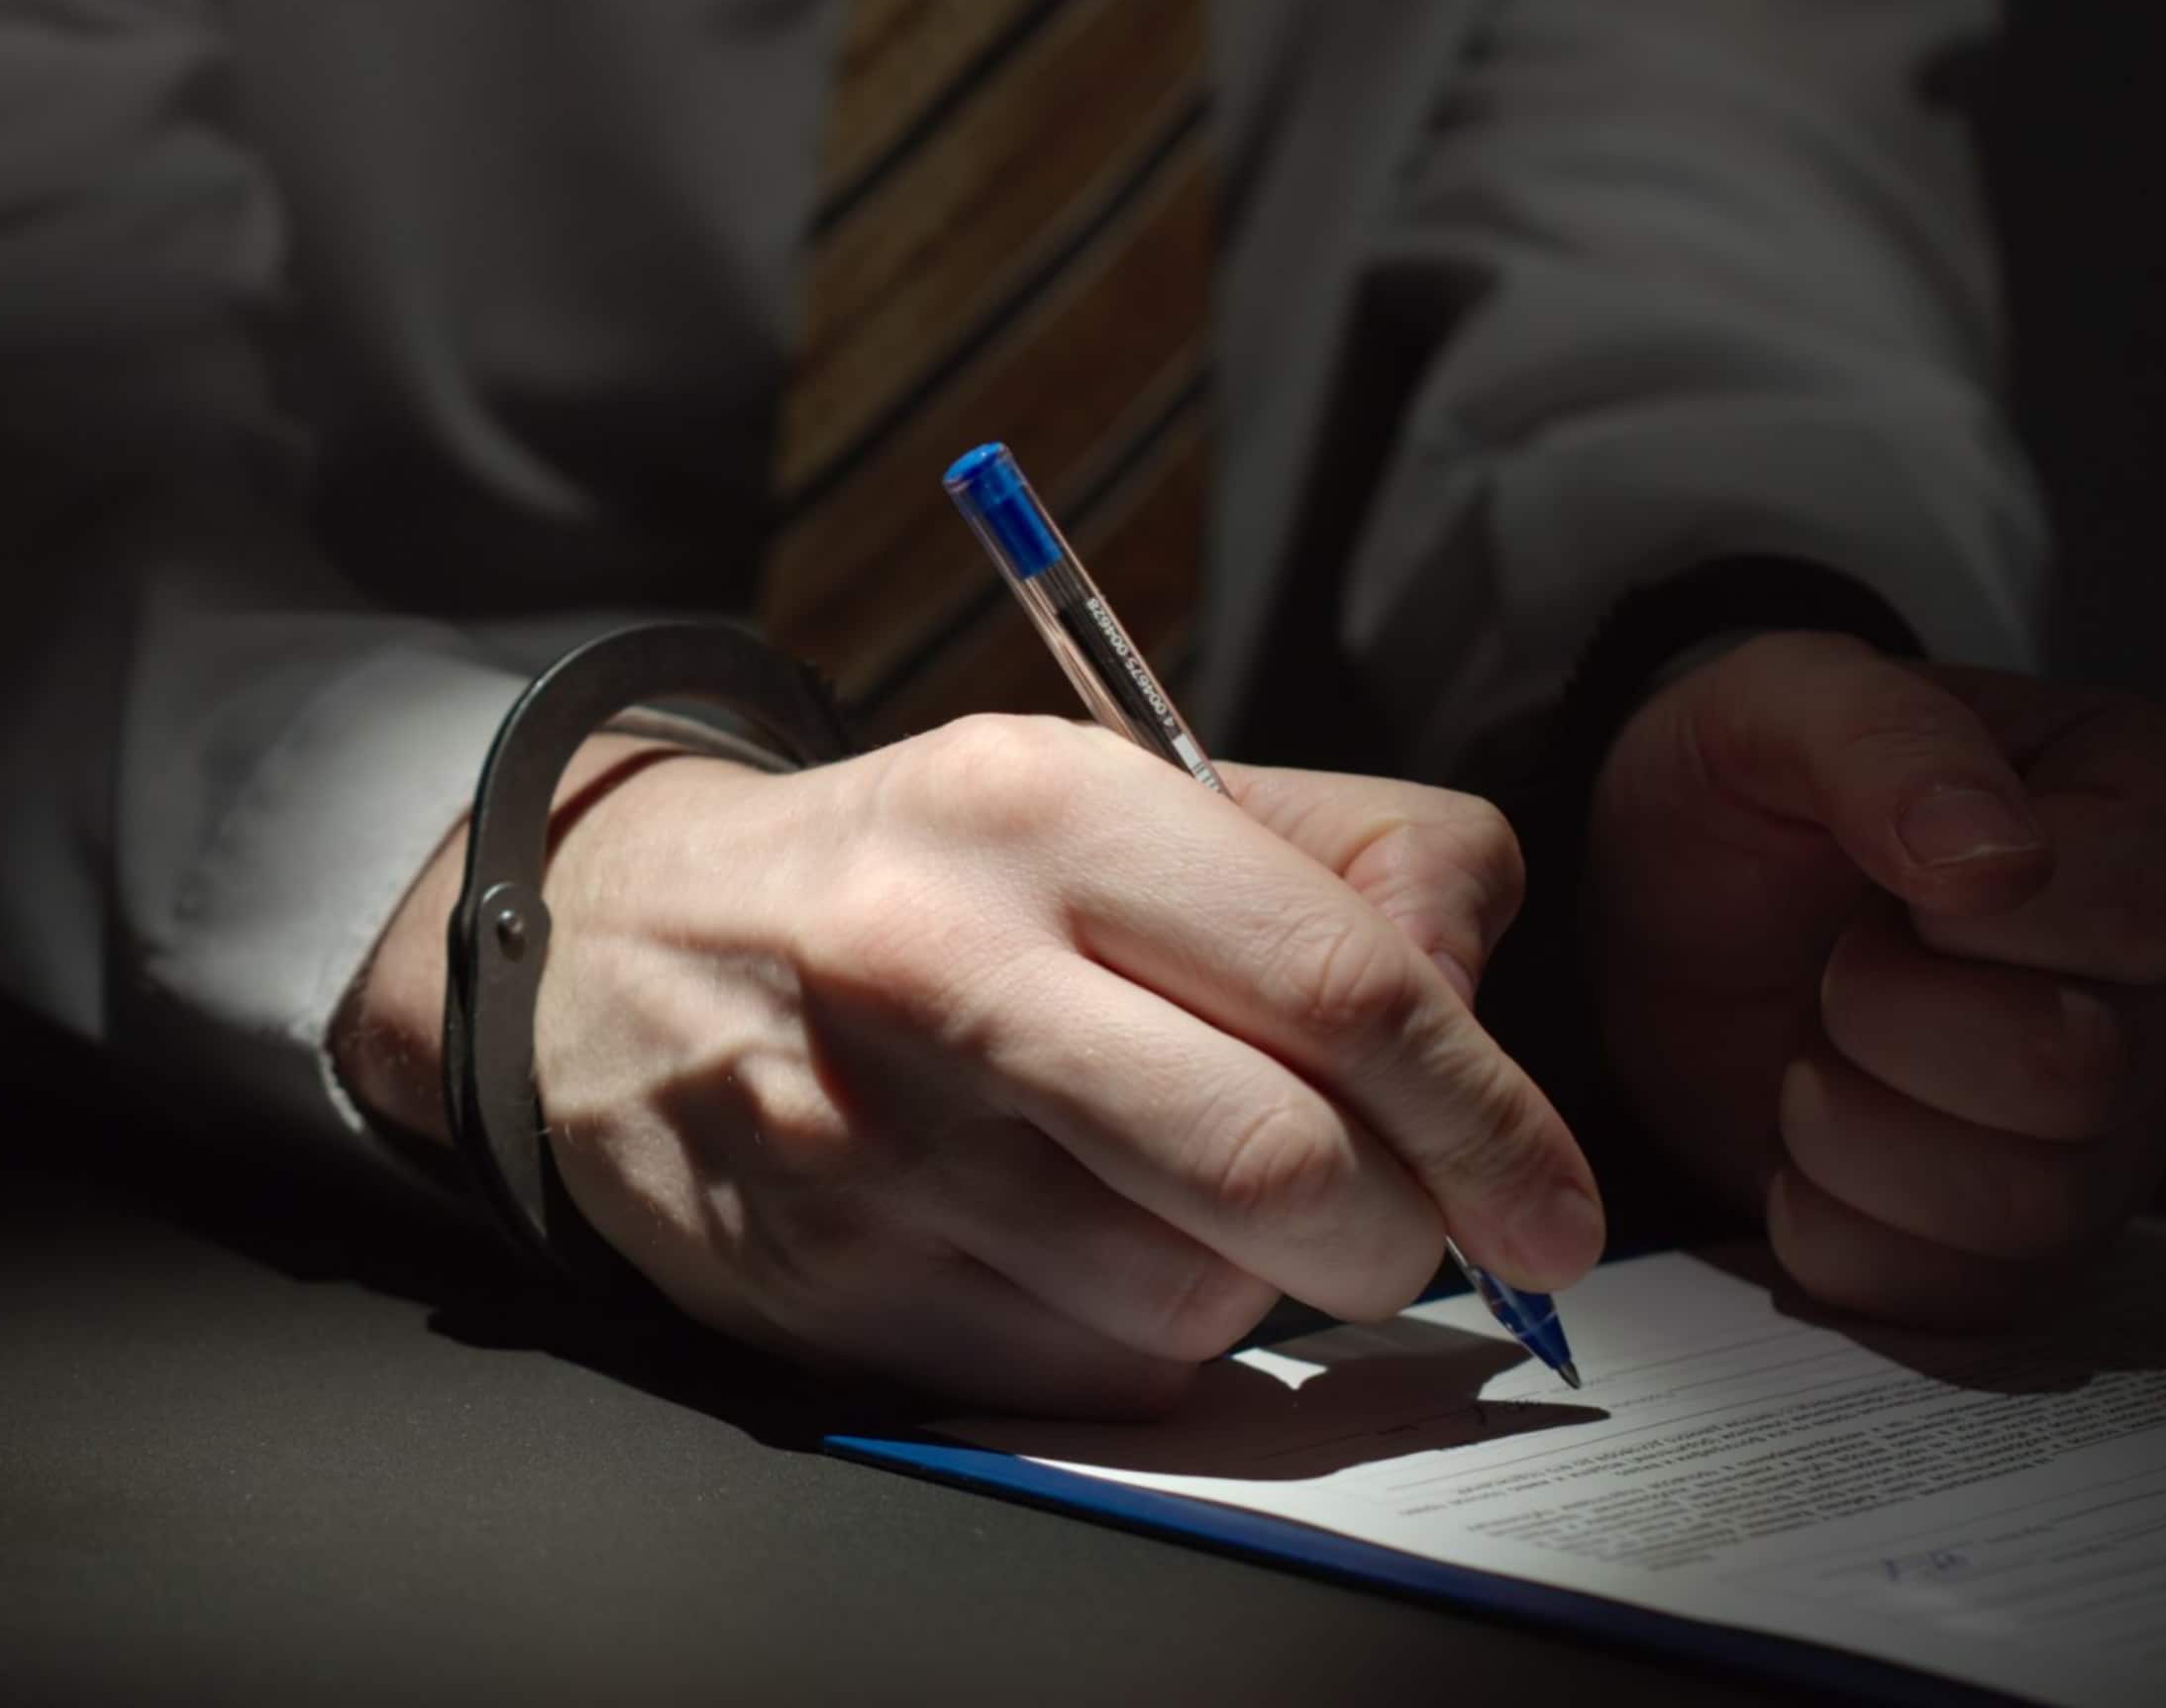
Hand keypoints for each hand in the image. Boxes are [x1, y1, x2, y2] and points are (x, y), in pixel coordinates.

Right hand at [337, 716, 1605, 1416]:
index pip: (1342, 981)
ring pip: (1191, 1299)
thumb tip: (1482, 1000)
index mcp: (1038, 805)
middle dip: (1404, 1236)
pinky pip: (1081, 1378)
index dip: (1491, 1116)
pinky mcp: (827, 1283)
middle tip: (1412, 1236)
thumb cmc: (911, 876)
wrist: (611, 956)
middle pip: (1283, 1167)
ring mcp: (870, 1141)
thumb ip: (1337, 857)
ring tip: (1187, 1205)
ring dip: (1251, 1288)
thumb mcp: (1108, 788)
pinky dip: (1131, 1343)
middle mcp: (943, 965)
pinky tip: (1075, 1251)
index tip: (1554, 1198)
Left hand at [1587, 632, 2165, 1325]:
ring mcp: (2112, 1135)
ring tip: (1817, 1049)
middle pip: (2077, 1076)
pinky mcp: (2024, 1251)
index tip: (1886, 876)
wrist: (1656, 919)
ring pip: (2027, 1208)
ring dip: (1851, 1132)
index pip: (2152, 912)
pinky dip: (1835, 1230)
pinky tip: (1810, 1145)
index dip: (1969, 914)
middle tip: (1833, 964)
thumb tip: (1992, 855)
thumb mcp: (1771, 705)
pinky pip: (1956, 1304)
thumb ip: (1883, 740)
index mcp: (2157, 819)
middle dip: (1886, 1022)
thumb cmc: (1741, 802)